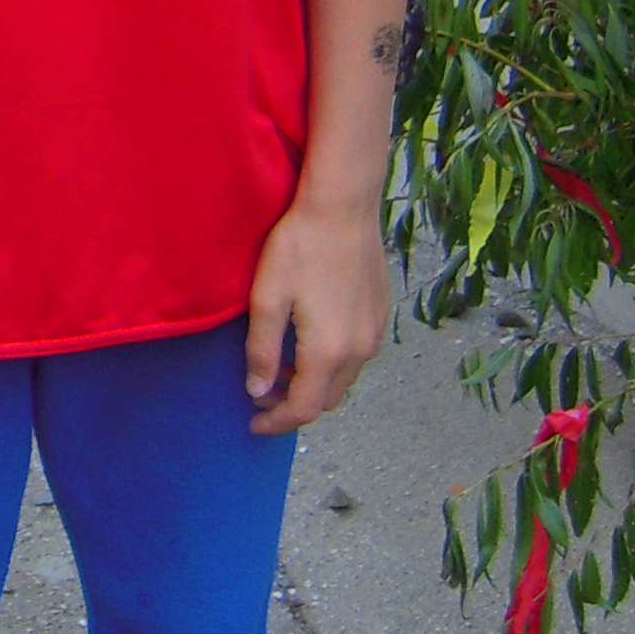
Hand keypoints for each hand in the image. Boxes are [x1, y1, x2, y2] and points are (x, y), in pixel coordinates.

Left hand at [243, 198, 388, 435]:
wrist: (343, 208)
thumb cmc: (299, 248)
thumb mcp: (267, 298)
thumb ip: (261, 350)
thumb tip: (258, 391)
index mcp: (328, 352)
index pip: (303, 407)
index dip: (276, 422)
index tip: (254, 424)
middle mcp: (359, 351)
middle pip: (326, 399)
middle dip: (293, 405)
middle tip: (262, 395)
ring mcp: (374, 334)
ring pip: (342, 380)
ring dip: (312, 384)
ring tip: (280, 369)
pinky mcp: (381, 316)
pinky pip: (355, 357)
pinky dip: (330, 364)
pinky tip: (308, 343)